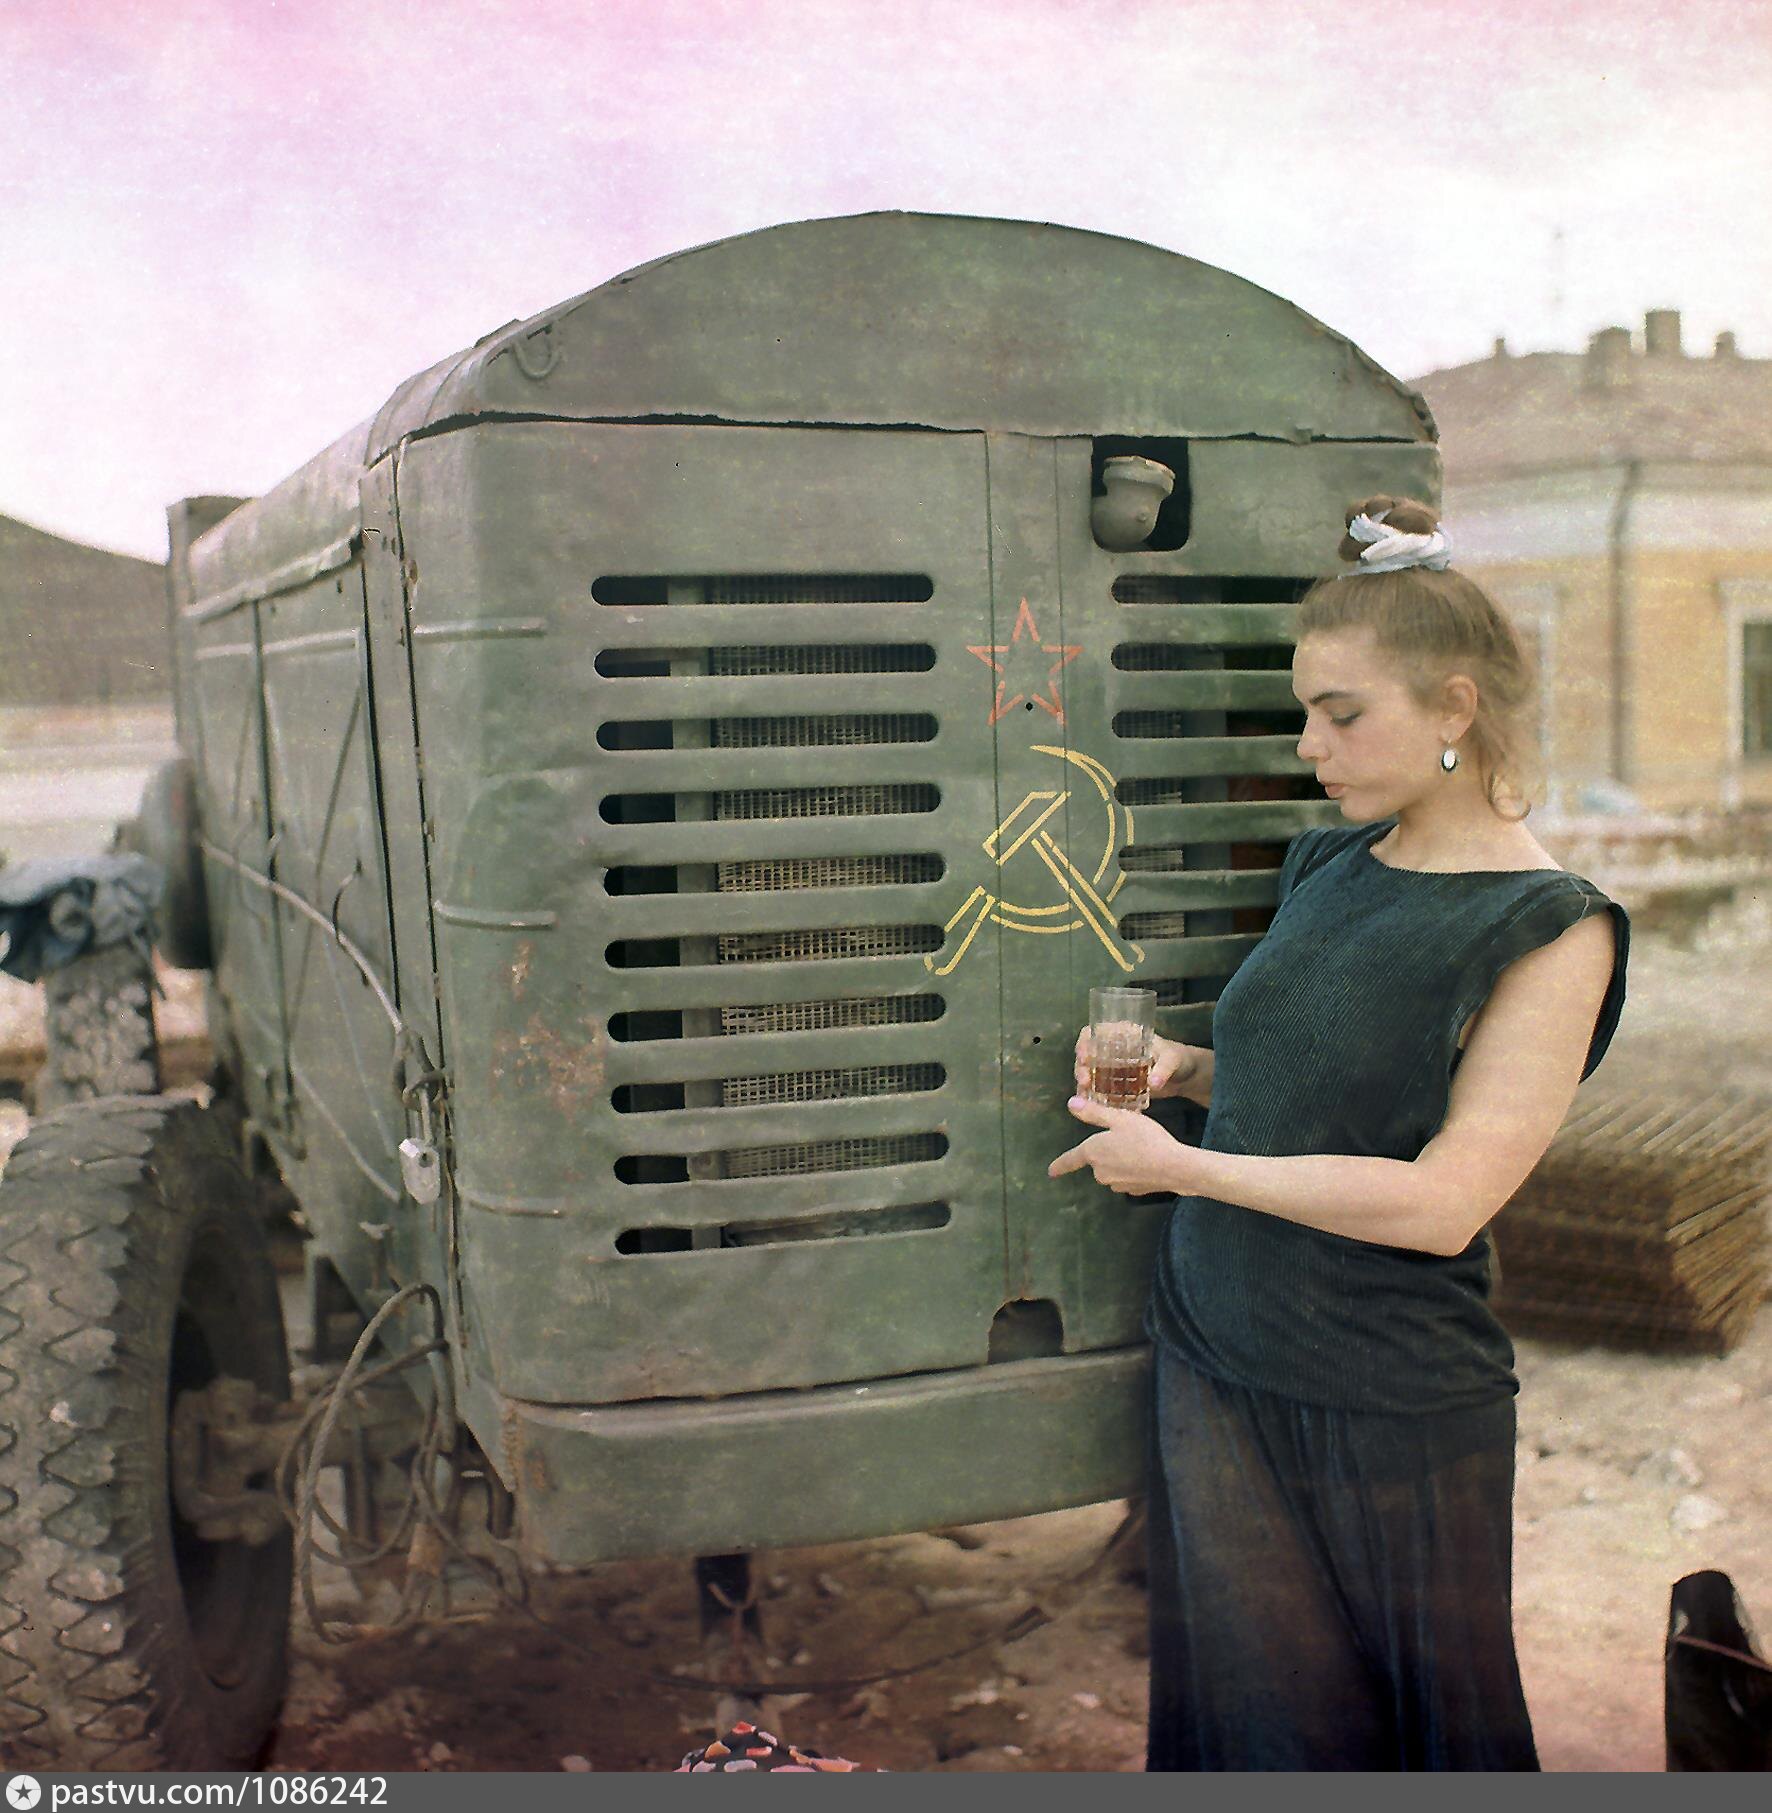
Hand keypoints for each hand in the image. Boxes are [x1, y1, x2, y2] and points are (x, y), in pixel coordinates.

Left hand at [1047, 1096, 1190, 1194]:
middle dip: (1108, 1151)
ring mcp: (1117, 1184)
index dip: (1060, 1165)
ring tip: (1141, 1147)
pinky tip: (1148, 1162)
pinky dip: (1134, 1170)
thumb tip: (1071, 1104)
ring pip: (1113, 1169)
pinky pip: (1128, 1177)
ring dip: (1121, 1160)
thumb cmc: (1145, 1138)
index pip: (1071, 1159)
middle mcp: (1101, 1172)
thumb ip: (1093, 1112)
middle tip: (1128, 1137)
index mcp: (1093, 1152)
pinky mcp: (1134, 1191)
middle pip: (1097, 1161)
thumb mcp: (1120, 1118)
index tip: (1051, 1172)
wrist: (1175, 1167)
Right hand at [1072, 1029, 1195, 1099]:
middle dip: (1081, 1067)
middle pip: (1087, 1054)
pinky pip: (1099, 1088)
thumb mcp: (1172, 1059)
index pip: (1096, 1032)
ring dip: (1083, 1082)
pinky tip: (1090, 1104)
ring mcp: (1113, 1068)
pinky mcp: (1117, 1084)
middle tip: (1084, 1081)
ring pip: (1089, 1072)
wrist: (1185, 1077)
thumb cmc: (1178, 1058)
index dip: (1085, 1042)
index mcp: (1123, 1034)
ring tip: (1085, 1095)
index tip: (1085, 1056)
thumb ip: (1164, 1069)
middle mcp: (1113, 1049)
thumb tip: (1153, 1084)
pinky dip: (1092, 1096)